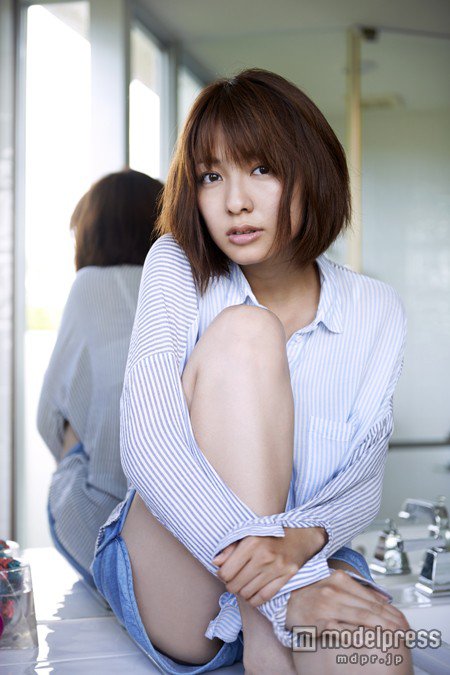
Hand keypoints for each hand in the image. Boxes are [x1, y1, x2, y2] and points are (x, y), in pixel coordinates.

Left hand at [211, 527, 326, 607]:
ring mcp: (276, 568)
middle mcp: (263, 556)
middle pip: (235, 585)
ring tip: (244, 585)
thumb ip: (230, 547)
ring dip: (242, 593)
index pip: (226, 572)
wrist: (300, 535)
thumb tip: (215, 562)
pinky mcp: (286, 578)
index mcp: (251, 543)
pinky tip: (252, 594)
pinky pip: (263, 598)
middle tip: (234, 579)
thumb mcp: (248, 533)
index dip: (222, 575)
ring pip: (247, 594)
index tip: (226, 572)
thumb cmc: (270, 534)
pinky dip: (254, 600)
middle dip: (231, 585)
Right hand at [285, 569, 409, 635]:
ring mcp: (325, 606)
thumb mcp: (334, 587)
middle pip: (370, 609)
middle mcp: (333, 591)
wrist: (285, 604)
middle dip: (391, 623)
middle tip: (405, 634)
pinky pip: (342, 631)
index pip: (372, 599)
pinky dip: (358, 637)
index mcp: (339, 580)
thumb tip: (383, 600)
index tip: (404, 623)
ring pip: (361, 619)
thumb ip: (356, 592)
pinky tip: (369, 642)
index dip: (391, 613)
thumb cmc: (311, 597)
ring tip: (395, 639)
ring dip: (381, 630)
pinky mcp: (318, 622)